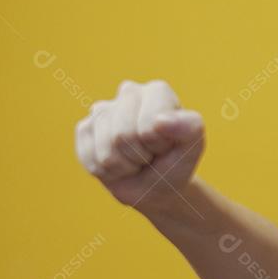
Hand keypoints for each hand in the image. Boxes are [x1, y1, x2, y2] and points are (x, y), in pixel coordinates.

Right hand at [74, 80, 204, 210]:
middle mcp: (129, 93)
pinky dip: (108, 171)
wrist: (157, 186)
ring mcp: (103, 110)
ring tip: (137, 159)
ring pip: (106, 151)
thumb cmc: (176, 162)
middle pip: (122, 135)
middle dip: (140, 155)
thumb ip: (189, 128)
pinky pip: (91, 159)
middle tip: (151, 154)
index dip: (158, 143)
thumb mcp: (192, 147)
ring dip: (125, 165)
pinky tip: (119, 163)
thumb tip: (161, 121)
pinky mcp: (85, 128)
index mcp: (157, 91)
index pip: (148, 123)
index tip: (166, 145)